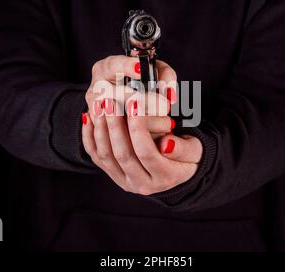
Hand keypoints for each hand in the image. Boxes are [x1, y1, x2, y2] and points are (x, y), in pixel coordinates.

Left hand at [82, 55, 202, 194]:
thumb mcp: (195, 151)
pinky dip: (90, 138)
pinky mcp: (114, 175)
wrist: (178, 170)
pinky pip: (97, 158)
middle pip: (123, 154)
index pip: (147, 153)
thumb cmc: (188, 155)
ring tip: (100, 105)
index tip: (134, 103)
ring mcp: (126, 181)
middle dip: (115, 125)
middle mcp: (143, 184)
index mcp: (165, 177)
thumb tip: (166, 144)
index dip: (139, 129)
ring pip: (106, 157)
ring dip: (100, 129)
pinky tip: (89, 118)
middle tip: (111, 101)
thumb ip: (183, 149)